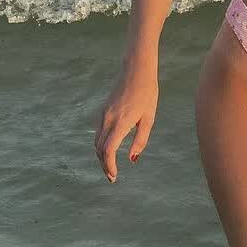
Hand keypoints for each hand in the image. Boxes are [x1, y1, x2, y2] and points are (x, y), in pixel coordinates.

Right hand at [93, 62, 158, 183]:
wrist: (136, 69)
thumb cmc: (147, 93)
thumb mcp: (149, 117)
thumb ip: (141, 140)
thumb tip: (132, 159)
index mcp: (121, 122)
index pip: (108, 150)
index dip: (109, 166)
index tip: (114, 177)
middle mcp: (108, 119)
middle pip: (99, 149)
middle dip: (104, 165)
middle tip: (112, 177)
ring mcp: (104, 113)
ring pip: (96, 141)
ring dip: (101, 155)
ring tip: (110, 166)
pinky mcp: (104, 110)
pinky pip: (98, 132)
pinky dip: (100, 144)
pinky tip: (109, 148)